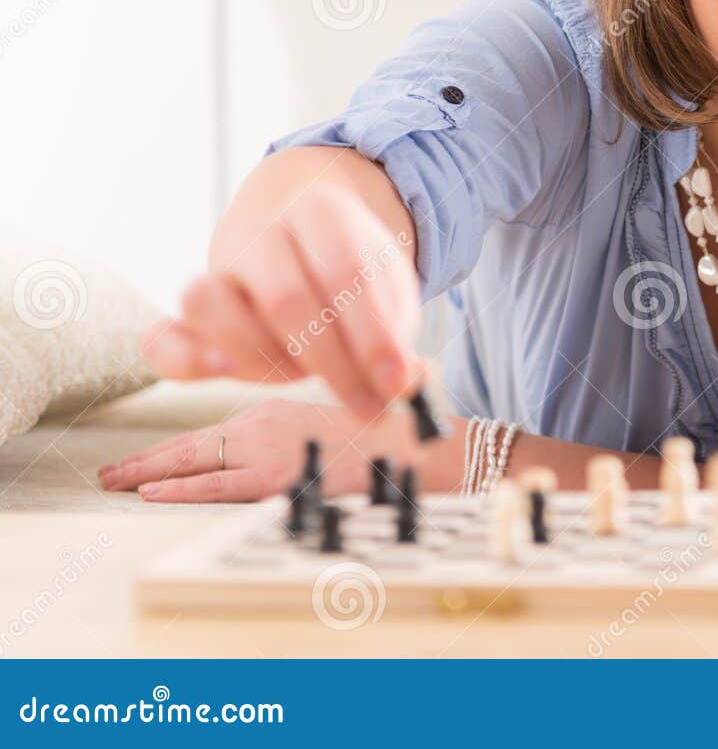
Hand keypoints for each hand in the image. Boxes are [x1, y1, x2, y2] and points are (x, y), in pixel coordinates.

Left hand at [98, 397, 421, 502]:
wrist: (420, 446)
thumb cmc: (386, 437)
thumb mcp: (334, 425)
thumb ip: (300, 432)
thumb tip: (283, 448)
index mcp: (276, 413)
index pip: (213, 433)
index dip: (173, 449)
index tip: (146, 464)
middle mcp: (266, 424)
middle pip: (193, 443)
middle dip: (147, 461)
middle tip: (108, 475)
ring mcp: (272, 448)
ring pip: (196, 461)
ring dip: (150, 474)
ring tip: (115, 484)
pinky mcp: (282, 474)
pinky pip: (221, 484)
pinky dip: (183, 488)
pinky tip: (153, 493)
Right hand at [141, 183, 421, 420]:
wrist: (303, 229)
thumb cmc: (351, 271)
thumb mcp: (387, 287)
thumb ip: (394, 331)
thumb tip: (402, 381)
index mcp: (321, 211)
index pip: (346, 273)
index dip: (373, 335)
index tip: (396, 381)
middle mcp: (261, 233)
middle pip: (285, 298)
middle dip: (332, 363)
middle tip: (368, 404)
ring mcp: (218, 270)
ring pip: (211, 304)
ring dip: (260, 356)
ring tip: (303, 378)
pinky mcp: (192, 315)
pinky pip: (163, 338)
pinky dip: (185, 358)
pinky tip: (223, 373)